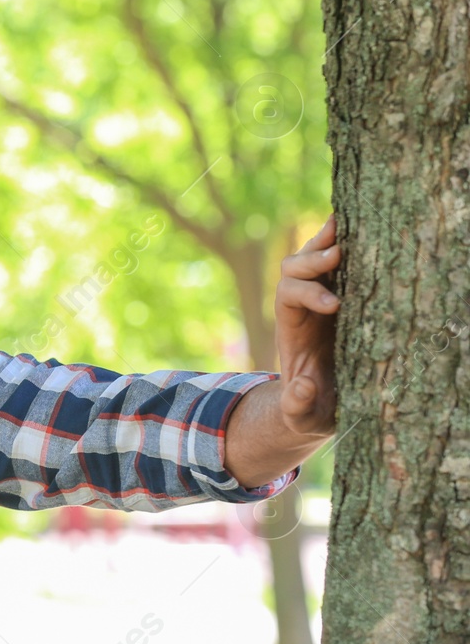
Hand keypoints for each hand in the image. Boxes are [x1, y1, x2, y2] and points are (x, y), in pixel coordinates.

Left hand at [274, 212, 340, 436]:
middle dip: (311, 261)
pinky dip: (341, 243)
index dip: (306, 295)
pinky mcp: (341, 294)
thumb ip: (297, 406)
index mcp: (291, 330)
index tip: (333, 306)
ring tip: (344, 229)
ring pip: (312, 259)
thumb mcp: (302, 416)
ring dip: (324, 243)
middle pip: (292, 270)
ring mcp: (319, 296)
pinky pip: (336, 263)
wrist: (318, 402)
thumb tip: (301, 387)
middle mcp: (300, 307)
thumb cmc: (311, 409)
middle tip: (337, 256)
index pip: (287, 298)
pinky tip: (356, 227)